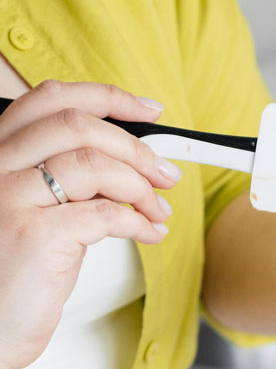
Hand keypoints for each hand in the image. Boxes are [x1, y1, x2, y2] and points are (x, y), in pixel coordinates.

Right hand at [0, 80, 180, 368]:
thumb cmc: (15, 270)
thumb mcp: (36, 209)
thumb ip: (68, 178)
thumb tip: (130, 163)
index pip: (51, 100)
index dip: (108, 99)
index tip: (150, 112)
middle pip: (79, 126)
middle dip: (136, 148)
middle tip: (166, 173)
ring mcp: (11, 199)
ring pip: (95, 164)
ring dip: (142, 186)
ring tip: (159, 210)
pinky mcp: (36, 236)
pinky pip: (106, 213)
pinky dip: (140, 221)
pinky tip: (151, 233)